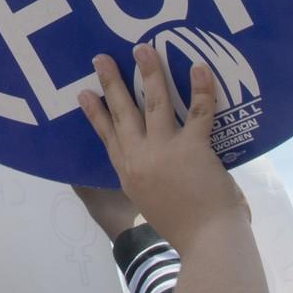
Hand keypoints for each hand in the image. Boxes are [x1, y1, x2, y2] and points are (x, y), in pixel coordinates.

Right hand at [78, 45, 245, 254]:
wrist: (208, 244)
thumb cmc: (187, 232)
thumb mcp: (154, 206)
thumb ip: (152, 185)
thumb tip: (158, 172)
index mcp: (130, 174)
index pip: (108, 137)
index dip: (95, 113)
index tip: (84, 93)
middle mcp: (140, 159)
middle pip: (122, 113)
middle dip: (111, 83)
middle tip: (101, 58)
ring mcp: (164, 152)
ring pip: (153, 103)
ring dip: (148, 73)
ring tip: (142, 49)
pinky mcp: (192, 148)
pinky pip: (197, 111)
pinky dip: (200, 88)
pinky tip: (198, 67)